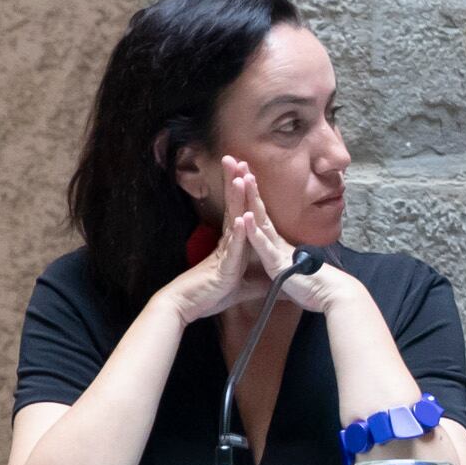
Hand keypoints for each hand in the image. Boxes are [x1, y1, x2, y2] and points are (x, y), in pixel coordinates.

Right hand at [158, 164, 271, 323]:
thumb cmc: (211, 294)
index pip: (240, 211)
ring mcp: (225, 251)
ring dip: (237, 199)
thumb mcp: (243, 287)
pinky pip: (233, 247)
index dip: (244, 191)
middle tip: (237, 158)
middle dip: (236, 182)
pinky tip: (241, 217)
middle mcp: (228, 242)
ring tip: (240, 176)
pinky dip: (238, 233)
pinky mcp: (224, 266)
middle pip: (235, 207)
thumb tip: (276, 280)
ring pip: (233, 220)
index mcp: (233, 243)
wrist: (189, 306)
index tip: (247, 170)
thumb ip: (259, 280)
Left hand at [222, 169, 334, 311]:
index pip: (259, 212)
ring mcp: (276, 249)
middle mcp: (275, 241)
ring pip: (261, 219)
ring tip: (243, 177)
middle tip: (236, 160)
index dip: (250, 191)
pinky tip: (246, 217)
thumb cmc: (312, 284)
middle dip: (247, 183)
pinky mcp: (278, 263)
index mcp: (275, 242)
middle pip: (258, 207)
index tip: (241, 171)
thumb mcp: (292, 268)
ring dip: (251, 198)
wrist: (330, 295)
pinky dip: (254, 231)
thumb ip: (286, 258)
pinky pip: (264, 245)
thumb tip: (285, 252)